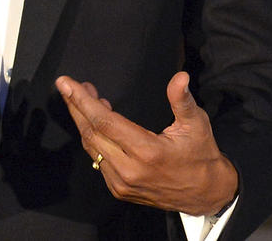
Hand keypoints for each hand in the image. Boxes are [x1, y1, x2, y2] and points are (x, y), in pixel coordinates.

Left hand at [56, 71, 237, 215]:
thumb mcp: (196, 125)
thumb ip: (182, 100)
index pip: (104, 122)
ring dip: (83, 121)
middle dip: (76, 106)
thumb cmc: (201, 154)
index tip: (65, 83)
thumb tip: (180, 77)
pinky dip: (93, 139)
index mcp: (147, 151)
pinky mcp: (119, 190)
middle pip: (91, 132)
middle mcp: (130, 170)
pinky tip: (96, 123)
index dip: (82, 101)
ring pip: (91, 147)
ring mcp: (122, 183)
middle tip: (69, 86)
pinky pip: (98, 159)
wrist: (206, 194)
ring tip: (84, 98)